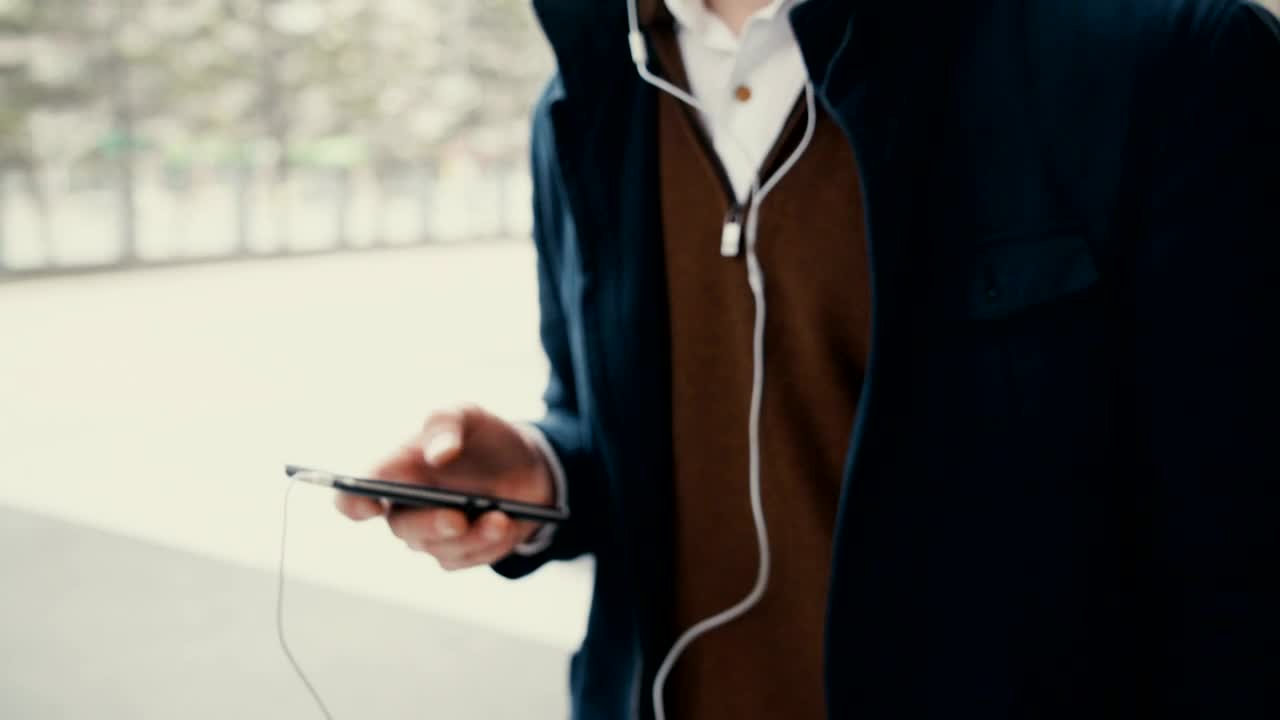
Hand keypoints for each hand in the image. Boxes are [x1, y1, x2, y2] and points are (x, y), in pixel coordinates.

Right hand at [335, 405, 554, 570]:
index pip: (353, 497)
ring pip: (440, 548)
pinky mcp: (460, 553)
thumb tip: (437, 454)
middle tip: (457, 518)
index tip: (371, 504)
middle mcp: (406, 509)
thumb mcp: (468, 416)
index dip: (352, 504)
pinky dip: (489, 543)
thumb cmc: (483, 438)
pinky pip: (467, 558)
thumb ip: (446, 424)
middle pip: (402, 529)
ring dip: (472, 535)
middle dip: (430, 524)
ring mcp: (432, 535)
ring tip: (500, 518)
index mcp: (394, 474)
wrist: (527, 465)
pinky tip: (506, 524)